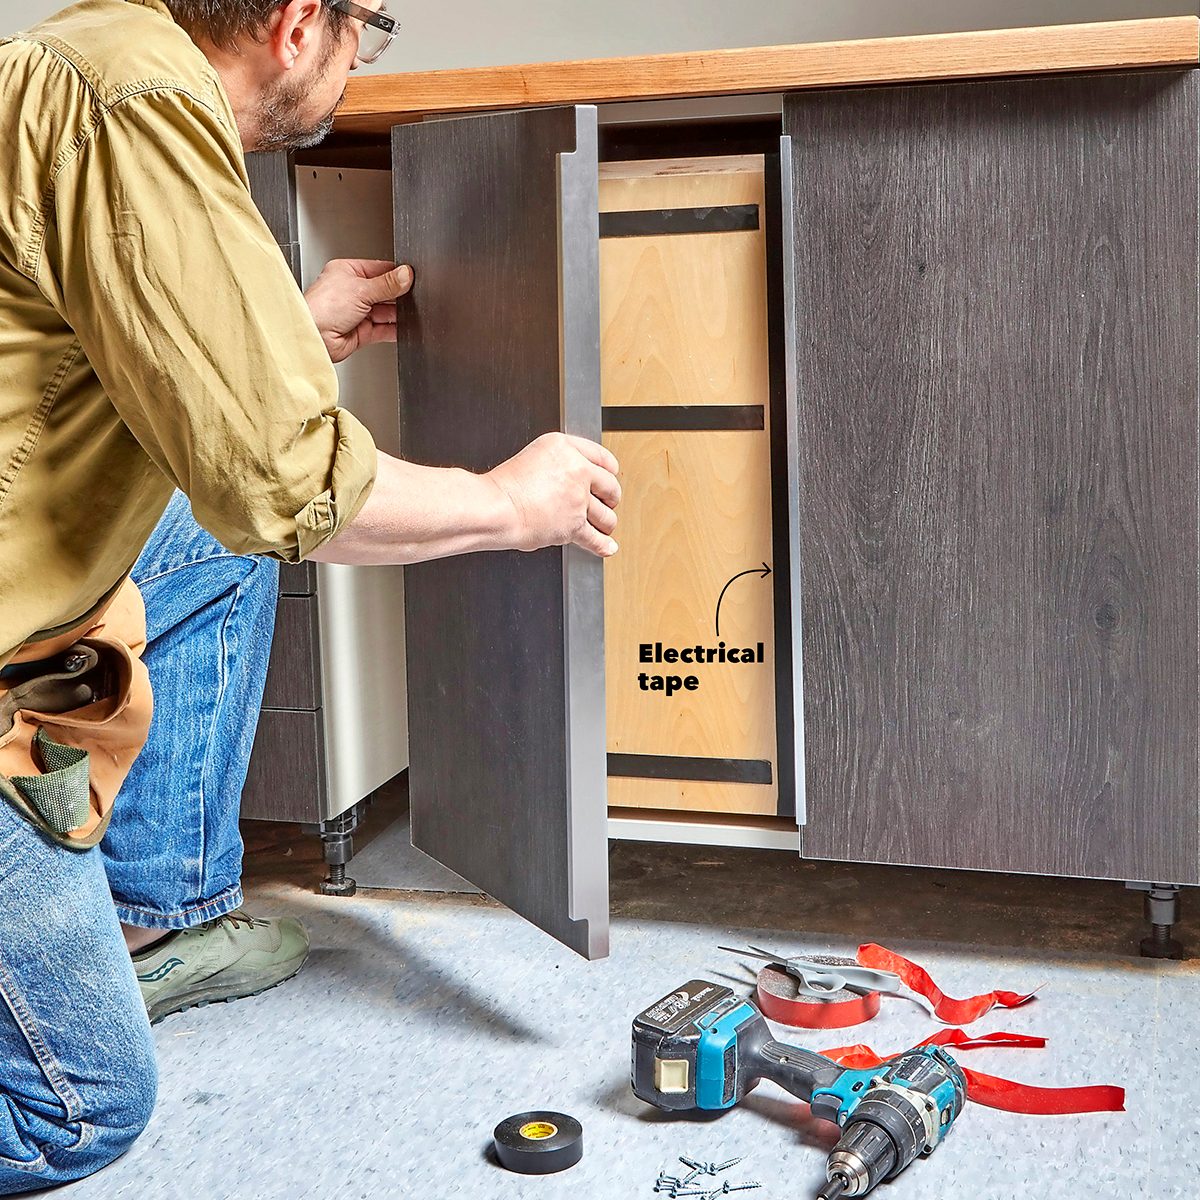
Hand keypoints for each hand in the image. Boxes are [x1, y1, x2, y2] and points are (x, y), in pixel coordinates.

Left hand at [304, 258, 413, 362]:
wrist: (314, 337)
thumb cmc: (322, 308)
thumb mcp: (360, 289)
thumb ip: (387, 283)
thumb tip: (405, 274)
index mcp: (347, 272)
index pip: (378, 269)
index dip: (395, 275)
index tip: (410, 278)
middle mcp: (351, 291)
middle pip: (383, 291)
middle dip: (396, 296)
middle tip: (410, 296)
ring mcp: (356, 312)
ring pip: (385, 311)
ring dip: (396, 313)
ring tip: (407, 312)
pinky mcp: (361, 331)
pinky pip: (383, 329)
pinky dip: (393, 329)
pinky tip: (402, 327)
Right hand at [486, 433, 620, 557]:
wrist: (495, 508)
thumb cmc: (504, 486)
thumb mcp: (534, 456)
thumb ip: (559, 463)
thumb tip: (574, 480)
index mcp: (565, 448)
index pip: (601, 457)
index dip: (610, 469)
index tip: (611, 475)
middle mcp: (576, 471)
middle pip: (610, 486)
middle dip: (611, 496)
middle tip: (608, 501)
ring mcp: (578, 499)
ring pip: (606, 515)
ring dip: (606, 522)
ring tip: (603, 525)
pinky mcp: (574, 525)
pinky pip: (596, 539)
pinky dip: (603, 545)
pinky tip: (608, 546)